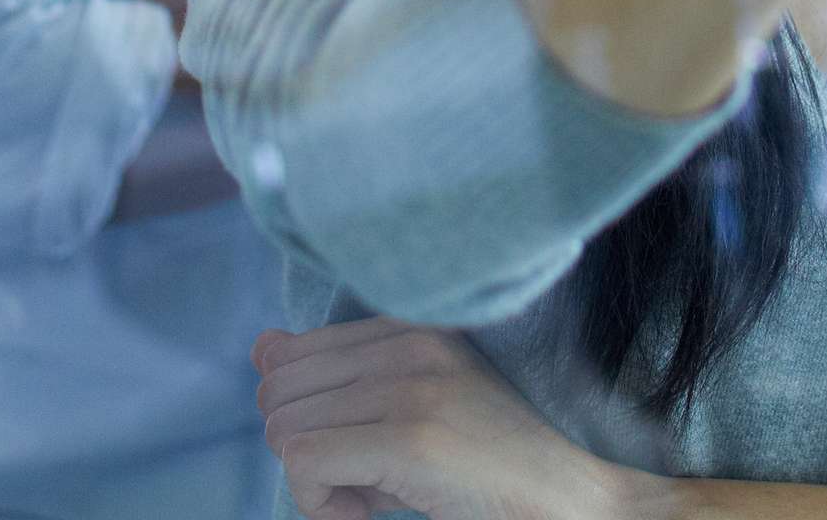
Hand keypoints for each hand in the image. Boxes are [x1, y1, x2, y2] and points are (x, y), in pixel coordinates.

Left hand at [255, 319, 644, 519]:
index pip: (289, 354)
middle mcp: (407, 341)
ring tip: (364, 499)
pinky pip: (303, 461)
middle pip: (276, 390)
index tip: (351, 455)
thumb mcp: (406, 410)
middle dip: (298, 449)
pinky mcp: (409, 434)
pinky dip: (318, 505)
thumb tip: (262, 349)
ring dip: (311, 482)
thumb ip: (338, 381)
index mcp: (408, 326)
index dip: (302, 418)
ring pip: (282, 428)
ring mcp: (409, 384)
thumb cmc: (482, 473)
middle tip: (354, 484)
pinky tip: (364, 517)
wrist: (565, 504)